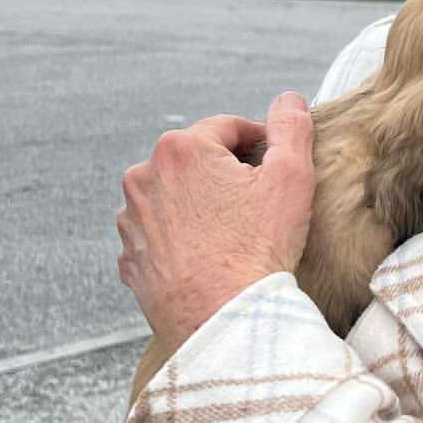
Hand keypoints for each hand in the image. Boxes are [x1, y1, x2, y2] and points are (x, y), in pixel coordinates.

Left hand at [117, 92, 314, 354]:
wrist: (225, 323)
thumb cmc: (260, 250)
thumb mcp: (291, 178)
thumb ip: (292, 128)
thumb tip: (288, 100)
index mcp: (180, 149)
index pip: (227, 128)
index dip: (259, 142)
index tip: (276, 165)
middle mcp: (143, 178)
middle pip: (196, 162)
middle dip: (225, 175)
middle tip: (258, 205)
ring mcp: (131, 222)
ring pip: (174, 198)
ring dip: (200, 206)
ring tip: (233, 235)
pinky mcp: (130, 260)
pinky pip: (159, 236)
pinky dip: (181, 240)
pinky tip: (209, 258)